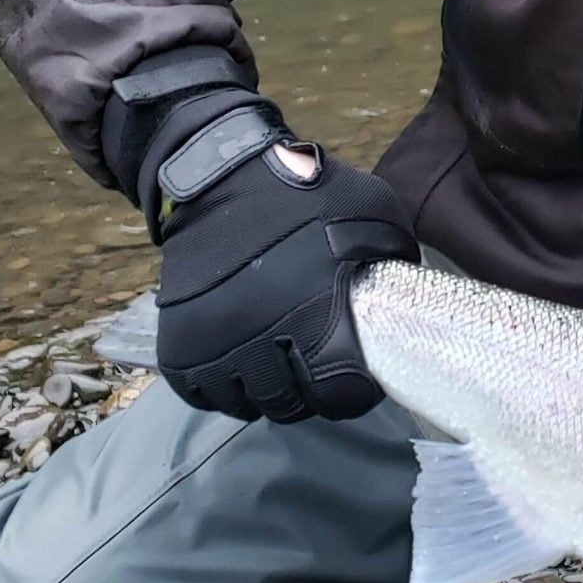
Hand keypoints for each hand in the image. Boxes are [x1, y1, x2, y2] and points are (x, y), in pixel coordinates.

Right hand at [146, 92, 417, 422]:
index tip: (353, 377)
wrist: (222, 176)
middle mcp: (262, 341)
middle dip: (306, 394)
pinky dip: (221, 388)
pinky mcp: (179, 347)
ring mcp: (216, 347)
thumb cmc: (307, 194)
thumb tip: (404, 296)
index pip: (338, 395)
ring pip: (245, 405)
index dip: (351, 393)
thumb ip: (392, 259)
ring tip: (274, 366)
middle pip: (290, 405)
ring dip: (263, 393)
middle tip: (311, 369)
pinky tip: (239, 364)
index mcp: (316, 316)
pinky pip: (202, 394)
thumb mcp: (374, 214)